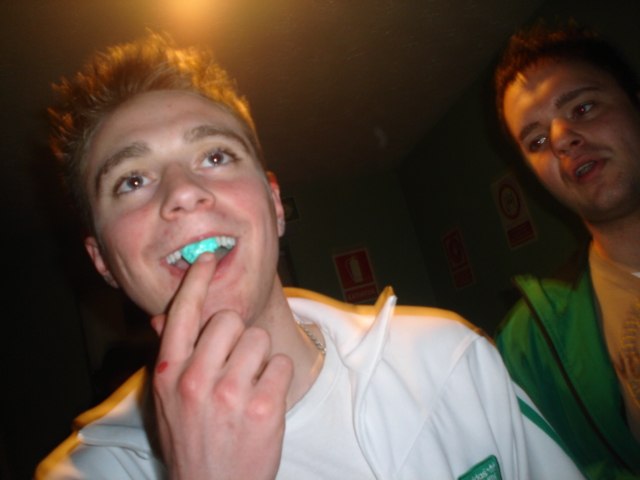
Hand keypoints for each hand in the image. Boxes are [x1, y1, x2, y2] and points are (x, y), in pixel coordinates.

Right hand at [151, 252, 293, 479]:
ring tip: (249, 386)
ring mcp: (231, 393)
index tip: (208, 257)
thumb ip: (170, 357)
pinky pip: (280, 364)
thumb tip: (163, 317)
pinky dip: (277, 379)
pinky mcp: (264, 407)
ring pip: (259, 338)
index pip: (182, 312)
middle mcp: (196, 379)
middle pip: (229, 319)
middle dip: (237, 336)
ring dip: (259, 359)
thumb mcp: (166, 402)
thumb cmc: (191, 443)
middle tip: (235, 363)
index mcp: (169, 373)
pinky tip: (264, 402)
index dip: (196, 279)